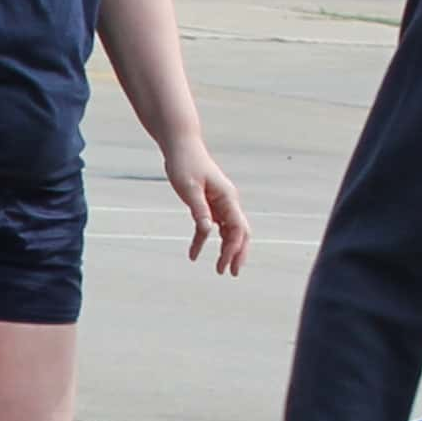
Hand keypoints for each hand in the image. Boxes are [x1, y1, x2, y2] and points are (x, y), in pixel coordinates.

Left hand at [167, 139, 248, 274]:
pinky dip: (204, 240)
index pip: (237, 228)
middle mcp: (228, 201)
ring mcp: (219, 203)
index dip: (233, 249)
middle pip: (240, 232)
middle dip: (237, 253)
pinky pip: (210, 226)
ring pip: (228, 231)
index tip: (224, 265)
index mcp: (227, 198)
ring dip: (225, 250)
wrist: (181, 147)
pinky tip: (193, 254)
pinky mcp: (208, 203)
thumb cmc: (185, 165)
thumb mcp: (189, 189)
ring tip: (220, 269)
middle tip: (232, 273)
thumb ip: (199, 210)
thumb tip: (208, 231)